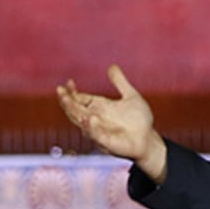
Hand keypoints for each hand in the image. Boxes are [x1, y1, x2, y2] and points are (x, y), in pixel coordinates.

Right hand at [58, 64, 168, 180]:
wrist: (148, 139)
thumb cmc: (139, 120)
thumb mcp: (130, 96)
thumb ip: (120, 82)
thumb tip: (112, 66)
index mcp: (99, 107)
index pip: (80, 99)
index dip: (72, 92)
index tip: (68, 82)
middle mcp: (95, 119)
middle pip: (75, 110)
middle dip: (67, 100)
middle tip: (60, 91)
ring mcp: (99, 131)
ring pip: (81, 122)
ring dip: (73, 112)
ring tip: (67, 100)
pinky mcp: (107, 143)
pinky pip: (97, 135)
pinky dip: (92, 128)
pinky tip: (89, 118)